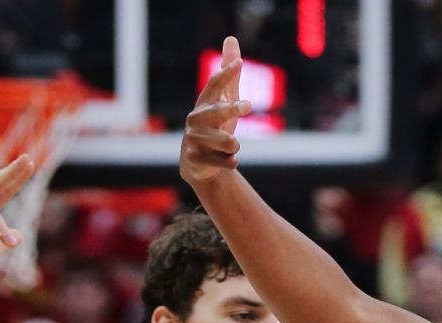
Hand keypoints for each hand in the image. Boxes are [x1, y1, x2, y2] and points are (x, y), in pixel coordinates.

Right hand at [180, 35, 251, 184]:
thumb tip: (231, 39)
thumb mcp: (223, 101)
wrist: (198, 164)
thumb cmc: (214, 127)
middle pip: (218, 112)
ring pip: (228, 141)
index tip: (239, 63)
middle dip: (233, 109)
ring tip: (229, 148)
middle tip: (248, 106)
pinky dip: (231, 162)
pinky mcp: (195, 159)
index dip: (226, 74)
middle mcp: (196, 119)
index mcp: (204, 103)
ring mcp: (193, 139)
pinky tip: (227, 161)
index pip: (215, 85)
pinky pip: (226, 161)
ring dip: (234, 147)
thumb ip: (229, 76)